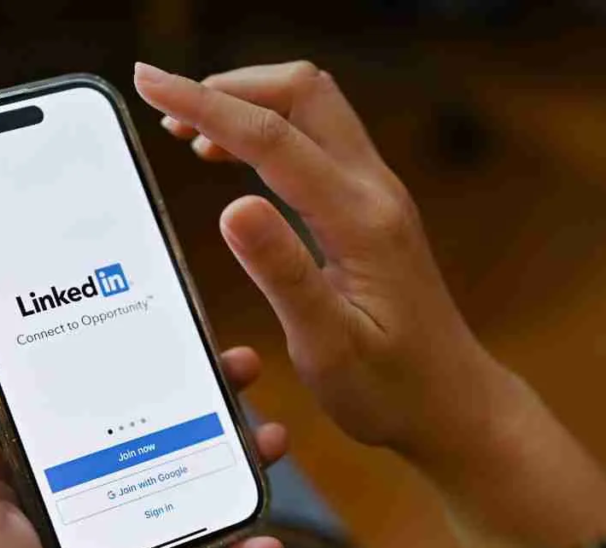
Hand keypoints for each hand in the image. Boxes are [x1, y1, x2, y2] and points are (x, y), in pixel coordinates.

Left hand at [0, 346, 286, 547]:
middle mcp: (69, 494)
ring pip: (177, 491)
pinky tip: (266, 543)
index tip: (170, 329)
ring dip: (228, 468)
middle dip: (197, 402)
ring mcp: (106, 540)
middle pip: (143, 435)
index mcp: (27, 467)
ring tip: (273, 444)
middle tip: (243, 370)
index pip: (83, 398)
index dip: (126, 362)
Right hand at [133, 61, 605, 547]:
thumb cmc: (393, 389)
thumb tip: (232, 207)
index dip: (205, 105)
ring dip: (248, 104)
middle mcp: (374, 192)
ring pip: (311, 108)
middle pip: (302, 93)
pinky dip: (266, 131)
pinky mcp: (370, 208)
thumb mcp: (329, 346)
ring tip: (187, 129)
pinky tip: (231, 159)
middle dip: (229, 86)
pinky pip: (315, 140)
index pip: (272, 138)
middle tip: (167, 105)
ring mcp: (376, 194)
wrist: (454, 405)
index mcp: (360, 221)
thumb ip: (283, 273)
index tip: (152, 84)